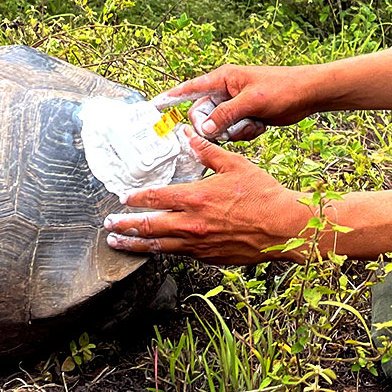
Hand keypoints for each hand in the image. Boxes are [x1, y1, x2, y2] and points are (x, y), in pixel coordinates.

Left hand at [103, 135, 327, 262]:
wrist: (283, 227)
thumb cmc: (263, 194)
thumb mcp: (235, 165)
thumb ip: (206, 151)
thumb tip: (187, 133)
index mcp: (196, 198)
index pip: (156, 198)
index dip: (136, 198)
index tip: (124, 198)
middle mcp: (191, 224)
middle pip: (148, 226)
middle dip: (124, 225)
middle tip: (108, 224)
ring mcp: (198, 244)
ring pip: (157, 246)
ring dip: (134, 243)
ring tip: (117, 242)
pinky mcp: (208, 257)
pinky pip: (176, 255)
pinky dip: (159, 252)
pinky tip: (153, 250)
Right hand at [154, 64, 325, 141]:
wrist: (308, 95)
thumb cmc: (282, 89)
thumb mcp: (252, 101)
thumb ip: (226, 115)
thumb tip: (204, 130)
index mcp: (224, 79)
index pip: (190, 88)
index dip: (171, 97)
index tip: (153, 105)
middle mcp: (226, 91)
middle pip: (204, 115)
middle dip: (217, 126)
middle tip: (233, 127)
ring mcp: (236, 105)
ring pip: (220, 127)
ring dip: (236, 131)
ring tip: (255, 122)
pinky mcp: (245, 117)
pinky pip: (234, 132)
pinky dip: (246, 133)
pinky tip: (261, 125)